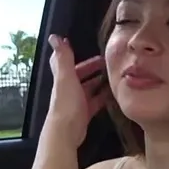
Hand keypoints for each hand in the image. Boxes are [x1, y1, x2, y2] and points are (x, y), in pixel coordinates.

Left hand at [44, 34, 110, 148]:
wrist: (66, 132)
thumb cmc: (66, 103)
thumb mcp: (66, 77)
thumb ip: (63, 58)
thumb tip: (54, 36)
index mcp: (63, 78)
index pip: (66, 62)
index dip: (74, 55)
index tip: (85, 48)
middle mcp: (68, 89)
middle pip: (80, 75)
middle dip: (92, 68)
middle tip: (108, 63)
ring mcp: (76, 102)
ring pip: (89, 88)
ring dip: (99, 82)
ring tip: (114, 77)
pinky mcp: (84, 114)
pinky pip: (95, 102)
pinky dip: (103, 97)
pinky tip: (113, 95)